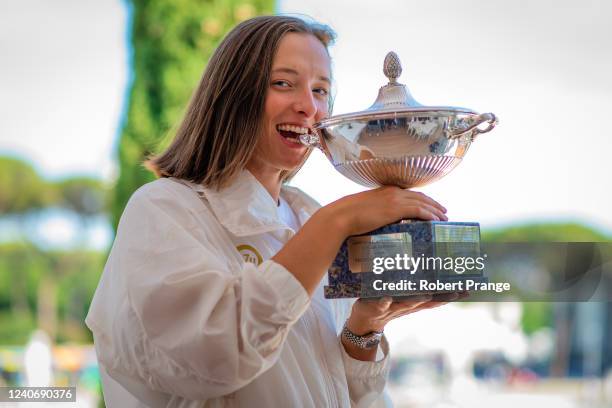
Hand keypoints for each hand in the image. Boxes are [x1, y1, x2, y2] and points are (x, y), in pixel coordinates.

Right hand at [325, 186, 447, 236]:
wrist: (341, 216)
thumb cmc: (347, 216)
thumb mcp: (364, 210)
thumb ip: (375, 212)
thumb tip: (377, 223)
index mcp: (385, 190)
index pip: (410, 193)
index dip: (423, 199)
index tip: (431, 205)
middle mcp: (393, 192)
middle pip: (420, 196)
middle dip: (433, 204)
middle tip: (443, 212)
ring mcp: (395, 199)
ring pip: (423, 203)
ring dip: (436, 210)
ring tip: (444, 218)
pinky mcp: (395, 209)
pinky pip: (419, 210)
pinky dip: (430, 214)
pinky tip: (436, 220)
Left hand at [346, 292, 466, 334]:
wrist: (365, 322)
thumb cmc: (387, 302)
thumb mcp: (403, 294)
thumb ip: (415, 282)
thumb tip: (427, 262)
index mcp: (416, 301)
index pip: (438, 298)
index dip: (452, 294)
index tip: (468, 289)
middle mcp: (408, 305)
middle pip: (427, 302)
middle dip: (441, 297)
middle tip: (456, 291)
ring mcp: (392, 307)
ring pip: (407, 303)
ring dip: (417, 299)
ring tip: (426, 295)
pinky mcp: (375, 307)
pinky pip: (381, 304)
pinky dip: (384, 301)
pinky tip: (386, 296)